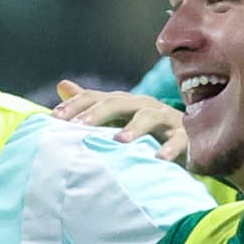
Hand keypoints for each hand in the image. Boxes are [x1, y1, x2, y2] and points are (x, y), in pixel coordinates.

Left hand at [51, 82, 189, 165]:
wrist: (189, 139)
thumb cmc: (146, 131)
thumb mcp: (117, 117)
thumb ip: (91, 105)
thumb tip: (61, 85)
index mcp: (124, 102)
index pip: (96, 98)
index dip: (75, 105)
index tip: (53, 118)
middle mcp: (143, 105)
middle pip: (118, 103)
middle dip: (97, 114)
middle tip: (78, 126)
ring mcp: (165, 119)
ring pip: (149, 117)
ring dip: (134, 128)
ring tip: (119, 141)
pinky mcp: (185, 135)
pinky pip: (178, 140)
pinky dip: (170, 149)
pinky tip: (159, 159)